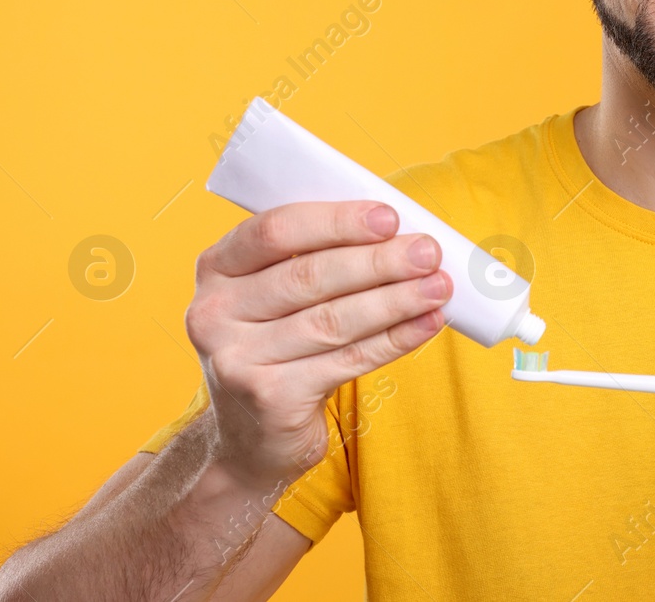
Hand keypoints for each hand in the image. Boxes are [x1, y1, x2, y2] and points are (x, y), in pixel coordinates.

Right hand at [184, 201, 451, 489]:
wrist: (252, 438)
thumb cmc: (281, 345)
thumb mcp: (277, 296)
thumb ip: (319, 257)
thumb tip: (399, 232)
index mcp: (216, 268)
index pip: (275, 231)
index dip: (336, 221)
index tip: (390, 217)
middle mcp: (215, 312)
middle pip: (309, 275)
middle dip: (378, 261)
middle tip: (429, 251)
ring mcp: (237, 359)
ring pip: (333, 320)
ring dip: (395, 299)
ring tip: (439, 286)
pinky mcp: (270, 398)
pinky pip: (346, 360)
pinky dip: (395, 340)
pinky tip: (428, 323)